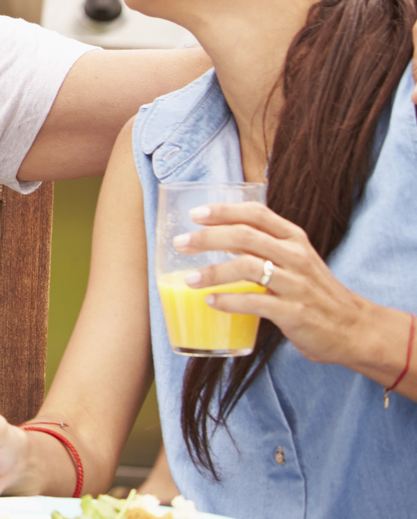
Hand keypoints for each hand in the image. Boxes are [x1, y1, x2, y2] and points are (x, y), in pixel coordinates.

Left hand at [178, 200, 381, 365]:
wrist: (356, 329)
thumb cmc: (316, 292)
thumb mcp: (295, 261)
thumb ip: (264, 247)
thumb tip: (216, 237)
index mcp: (294, 239)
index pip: (256, 214)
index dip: (224, 210)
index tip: (195, 214)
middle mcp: (296, 257)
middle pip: (245, 236)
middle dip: (207, 238)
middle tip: (181, 244)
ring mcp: (296, 285)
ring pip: (247, 267)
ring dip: (213, 272)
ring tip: (189, 280)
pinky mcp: (295, 312)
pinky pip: (255, 302)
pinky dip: (228, 301)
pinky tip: (211, 302)